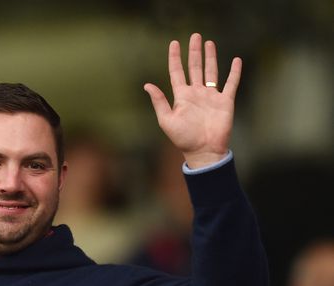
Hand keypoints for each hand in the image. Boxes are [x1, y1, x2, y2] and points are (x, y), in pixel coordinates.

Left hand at [144, 33, 241, 168]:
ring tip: (209, 43)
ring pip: (211, 71)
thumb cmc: (183, 138)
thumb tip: (147, 85)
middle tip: (195, 36)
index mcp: (181, 97)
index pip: (177, 72)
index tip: (174, 43)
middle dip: (194, 52)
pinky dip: (234, 72)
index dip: (175, 58)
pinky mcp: (225, 101)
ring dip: (210, 57)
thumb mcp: (166, 120)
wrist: (204, 151)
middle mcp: (196, 93)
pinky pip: (231, 83)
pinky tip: (236, 61)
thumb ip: (159, 101)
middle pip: (195, 67)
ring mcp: (211, 96)